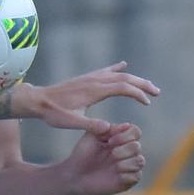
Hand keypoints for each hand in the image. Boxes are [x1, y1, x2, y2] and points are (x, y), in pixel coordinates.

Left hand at [14, 62, 158, 133]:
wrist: (37, 101)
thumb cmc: (53, 114)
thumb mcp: (71, 123)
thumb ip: (90, 126)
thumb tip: (109, 129)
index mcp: (94, 90)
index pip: (124, 88)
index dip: (138, 94)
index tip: (147, 103)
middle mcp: (94, 80)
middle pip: (125, 78)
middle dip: (143, 85)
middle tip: (156, 93)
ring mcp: (90, 78)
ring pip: (118, 75)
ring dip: (134, 79)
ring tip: (146, 86)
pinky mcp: (85, 79)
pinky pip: (105, 71)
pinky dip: (117, 69)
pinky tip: (123, 65)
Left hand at [64, 122, 145, 194]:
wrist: (75, 174)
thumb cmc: (82, 154)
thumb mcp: (91, 137)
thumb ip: (106, 128)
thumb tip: (126, 125)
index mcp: (121, 139)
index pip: (135, 132)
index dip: (125, 136)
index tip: (109, 141)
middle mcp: (128, 152)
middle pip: (137, 147)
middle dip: (123, 150)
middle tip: (111, 154)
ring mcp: (129, 166)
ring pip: (140, 161)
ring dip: (125, 163)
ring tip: (113, 166)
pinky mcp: (128, 180)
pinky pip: (136, 176)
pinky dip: (125, 175)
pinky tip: (115, 176)